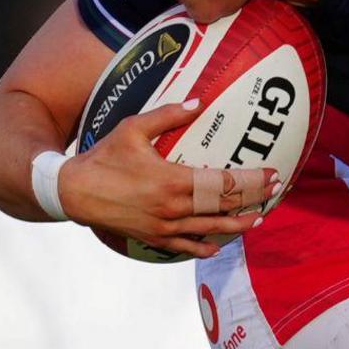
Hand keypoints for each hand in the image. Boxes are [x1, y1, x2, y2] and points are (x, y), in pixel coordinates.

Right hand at [59, 100, 273, 257]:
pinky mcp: (153, 239)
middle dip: (254, 200)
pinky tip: (218, 245)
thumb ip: (168, 116)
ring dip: (237, 226)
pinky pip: (186, 247)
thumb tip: (199, 101)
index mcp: (173, 181)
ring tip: (257, 219)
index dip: (253, 181)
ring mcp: (164, 227)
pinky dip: (205, 246)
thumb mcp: (133, 128)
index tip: (273, 175)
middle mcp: (173, 208)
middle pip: (224, 207)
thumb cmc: (103, 157)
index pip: (224, 184)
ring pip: (210, 230)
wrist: (73, 192)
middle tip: (276, 193)